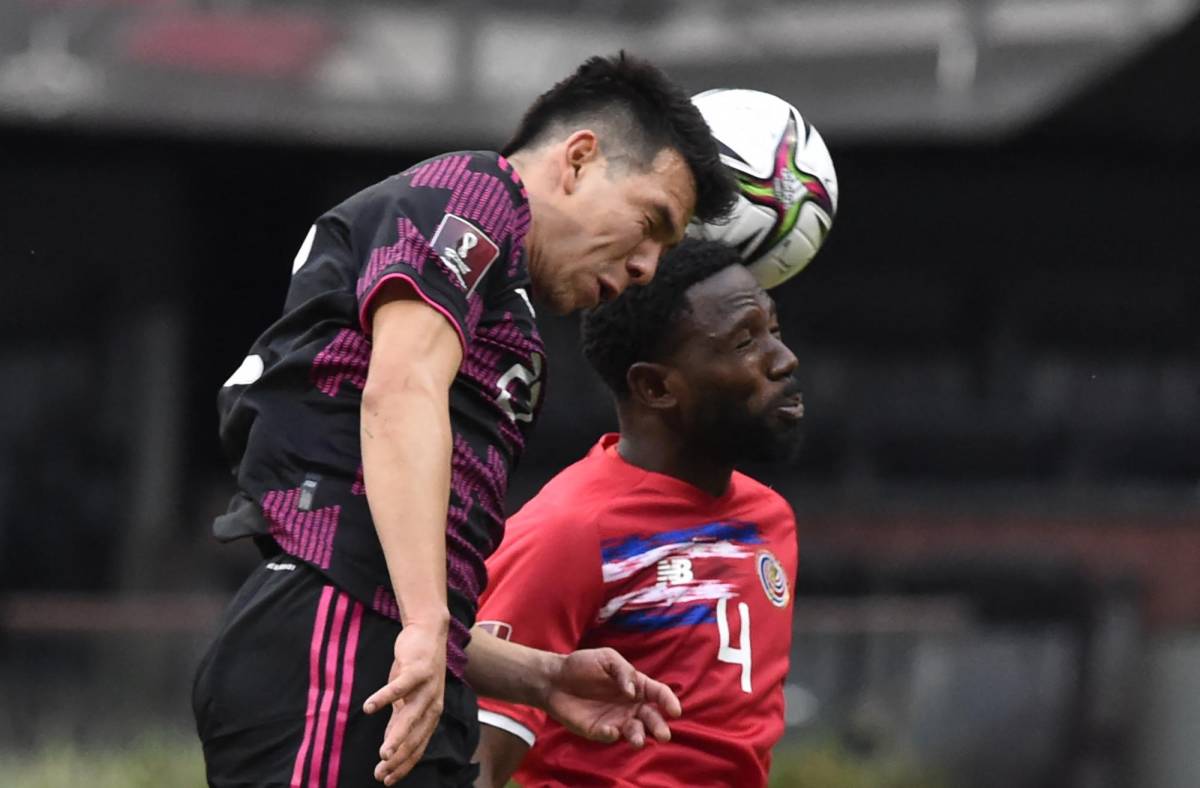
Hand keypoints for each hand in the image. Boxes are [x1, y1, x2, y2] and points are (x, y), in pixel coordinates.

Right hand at [363, 622, 447, 784]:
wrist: (429, 631)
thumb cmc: (415, 669)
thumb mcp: (407, 699)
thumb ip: (399, 722)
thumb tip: (388, 749)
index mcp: (431, 714)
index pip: (418, 746)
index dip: (403, 765)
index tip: (387, 781)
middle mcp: (432, 703)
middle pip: (415, 736)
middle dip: (399, 758)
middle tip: (381, 774)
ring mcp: (427, 686)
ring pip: (410, 716)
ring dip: (396, 736)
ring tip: (383, 754)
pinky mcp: (417, 669)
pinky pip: (399, 687)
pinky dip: (384, 698)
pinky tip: (368, 708)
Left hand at [540, 648, 681, 747]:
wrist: (555, 678)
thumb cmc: (583, 665)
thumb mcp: (607, 658)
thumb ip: (624, 671)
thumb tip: (633, 692)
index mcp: (637, 686)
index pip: (659, 694)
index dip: (669, 701)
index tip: (674, 710)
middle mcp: (630, 705)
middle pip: (651, 718)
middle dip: (659, 727)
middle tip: (663, 735)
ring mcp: (616, 719)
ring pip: (635, 732)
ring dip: (639, 737)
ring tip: (638, 740)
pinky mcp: (599, 730)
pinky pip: (610, 736)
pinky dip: (612, 735)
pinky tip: (610, 730)